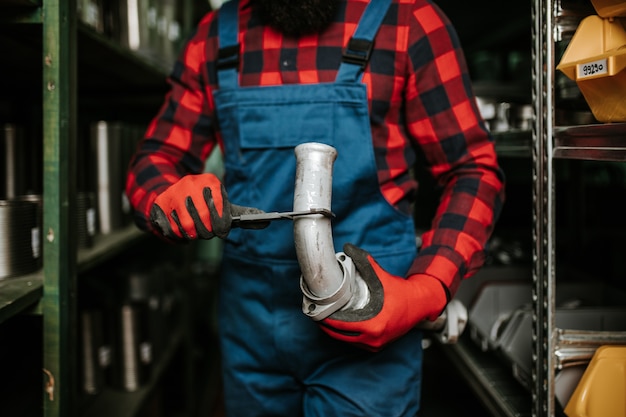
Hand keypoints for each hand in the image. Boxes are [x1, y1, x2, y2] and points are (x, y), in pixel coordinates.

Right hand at [150, 173, 264, 239]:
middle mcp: (192, 184)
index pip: (220, 208)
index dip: (221, 224)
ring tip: (192, 228)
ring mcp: (174, 193)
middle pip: (205, 221)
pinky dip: (177, 234)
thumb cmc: (202, 204)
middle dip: (207, 232)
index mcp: (210, 182)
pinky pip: (171, 230)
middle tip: (205, 231)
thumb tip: (267, 221)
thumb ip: (244, 215)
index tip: (221, 229)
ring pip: (188, 228)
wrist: (169, 193)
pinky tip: (178, 226)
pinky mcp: (160, 204)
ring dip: (192, 234)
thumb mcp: (224, 205)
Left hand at [320, 243, 448, 350]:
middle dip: (327, 325)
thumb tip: (349, 249)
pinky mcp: (379, 345)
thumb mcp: (382, 276)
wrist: (421, 303)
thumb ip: (364, 262)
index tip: (317, 312)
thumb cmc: (402, 292)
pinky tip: (341, 326)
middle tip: (318, 314)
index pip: (341, 326)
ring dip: (336, 331)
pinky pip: (357, 342)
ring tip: (326, 318)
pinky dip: (348, 335)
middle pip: (341, 336)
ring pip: (348, 341)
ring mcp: (377, 344)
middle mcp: (374, 338)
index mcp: (373, 324)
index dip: (326, 319)